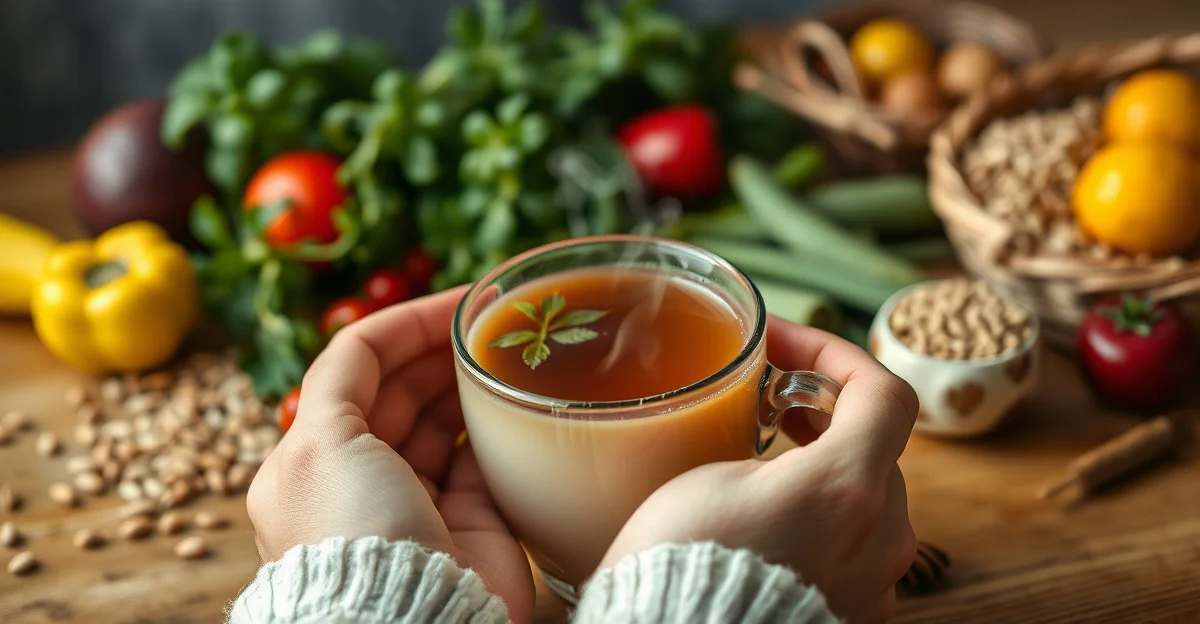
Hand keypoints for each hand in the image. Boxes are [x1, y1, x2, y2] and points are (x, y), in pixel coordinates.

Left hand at [246, 287, 534, 623]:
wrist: (410, 621)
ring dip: (471, 383)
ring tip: (511, 348)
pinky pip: (484, 461)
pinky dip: (499, 428)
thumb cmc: (352, 531)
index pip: (357, 367)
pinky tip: (519, 399)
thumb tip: (374, 339)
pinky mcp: (470, 525)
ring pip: (443, 422)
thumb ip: (339, 379)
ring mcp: (418, 501)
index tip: (456, 301)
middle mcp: (363, 477)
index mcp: (313, 457)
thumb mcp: (317, 444)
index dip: (404, 326)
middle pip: (403, 390)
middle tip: (493, 319)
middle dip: (441, 350)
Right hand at [599, 317, 917, 623]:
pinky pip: (856, 549)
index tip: (787, 342)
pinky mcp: (857, 614)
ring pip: (868, 500)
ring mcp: (875, 583)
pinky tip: (777, 518)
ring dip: (826, 466)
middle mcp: (882, 538)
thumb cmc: (680, 561)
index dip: (835, 352)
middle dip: (826, 411)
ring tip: (768, 454)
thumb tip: (786, 443)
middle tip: (770, 394)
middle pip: (875, 447)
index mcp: (849, 488)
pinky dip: (825, 519)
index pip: (884, 392)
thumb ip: (775, 446)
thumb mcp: (715, 475)